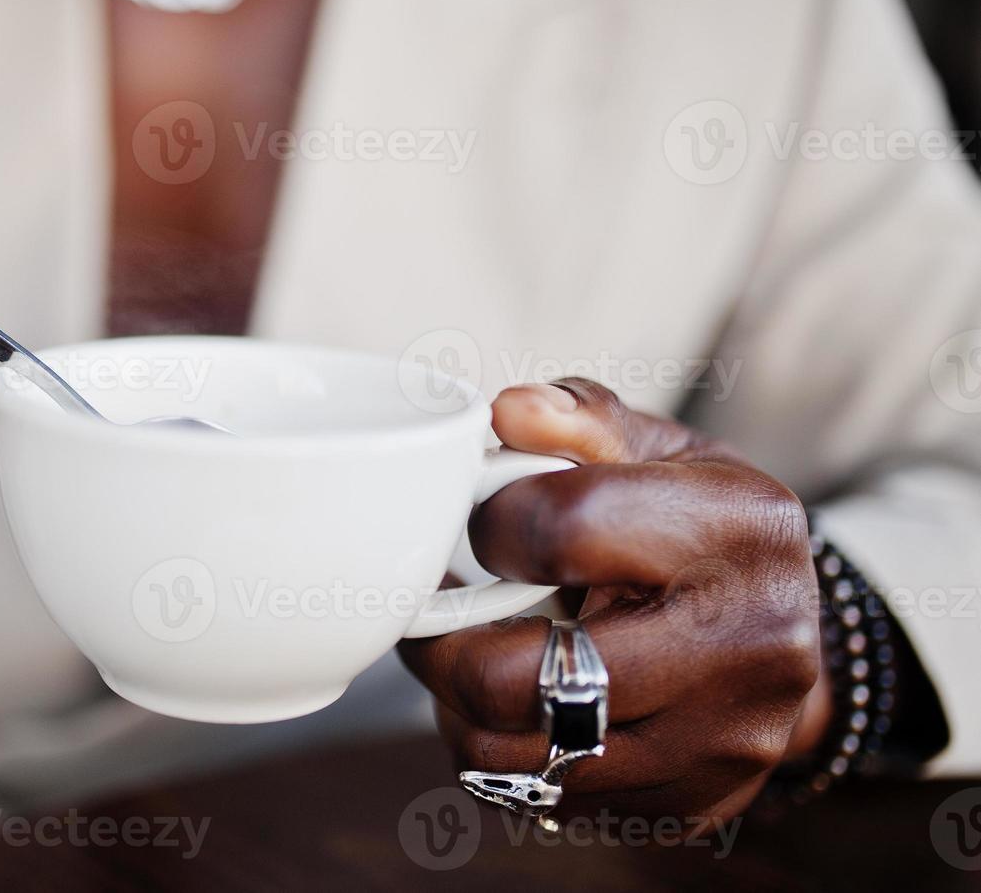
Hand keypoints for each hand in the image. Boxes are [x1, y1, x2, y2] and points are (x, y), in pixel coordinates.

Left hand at [398, 378, 823, 824]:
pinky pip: (542, 797)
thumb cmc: (698, 524)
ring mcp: (724, 744)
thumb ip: (579, 419)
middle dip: (444, 645)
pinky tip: (525, 702)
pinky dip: (508, 751)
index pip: (560, 529)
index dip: (489, 524)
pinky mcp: (695, 806)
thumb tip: (506, 413)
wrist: (784, 630)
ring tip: (472, 656)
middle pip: (519, 678)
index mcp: (737, 529)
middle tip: (435, 614)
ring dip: (461, 707)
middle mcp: (748, 648)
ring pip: (513, 756)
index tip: (483, 525)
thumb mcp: (657, 450)